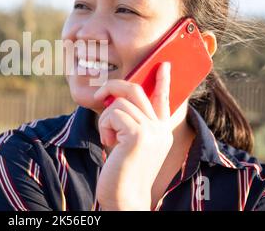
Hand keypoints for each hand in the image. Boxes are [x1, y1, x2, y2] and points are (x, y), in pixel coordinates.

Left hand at [93, 62, 172, 209]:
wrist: (124, 198)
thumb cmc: (122, 172)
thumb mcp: (128, 144)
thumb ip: (128, 123)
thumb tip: (114, 99)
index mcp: (160, 131)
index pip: (164, 99)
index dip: (162, 81)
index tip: (163, 65)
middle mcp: (160, 129)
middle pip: (135, 89)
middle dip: (113, 86)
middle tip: (100, 96)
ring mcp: (152, 131)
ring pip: (119, 103)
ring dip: (105, 119)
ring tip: (108, 139)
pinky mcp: (138, 135)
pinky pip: (113, 114)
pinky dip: (104, 126)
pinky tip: (108, 143)